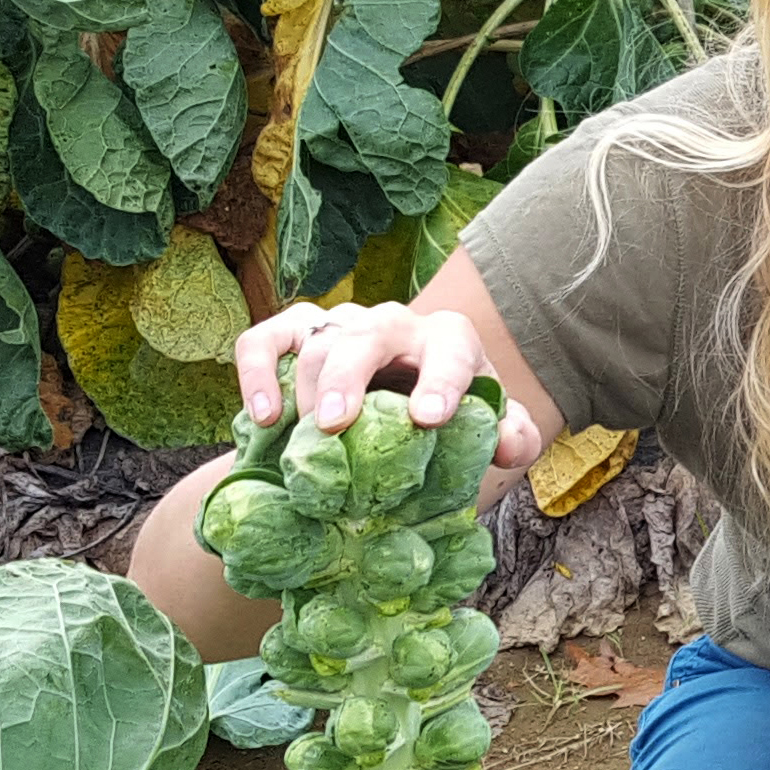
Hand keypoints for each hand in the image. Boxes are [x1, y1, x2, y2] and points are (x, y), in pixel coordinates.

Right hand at [233, 300, 542, 471]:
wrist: (397, 406)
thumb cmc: (446, 418)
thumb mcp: (486, 428)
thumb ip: (511, 436)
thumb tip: (510, 445)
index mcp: (447, 341)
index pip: (450, 349)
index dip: (440, 380)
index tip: (428, 418)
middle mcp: (393, 324)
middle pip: (368, 334)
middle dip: (349, 375)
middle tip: (334, 424)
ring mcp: (341, 325)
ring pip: (317, 337)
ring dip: (305, 386)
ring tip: (303, 435)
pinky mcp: (295, 334)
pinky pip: (264, 338)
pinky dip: (257, 371)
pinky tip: (261, 416)